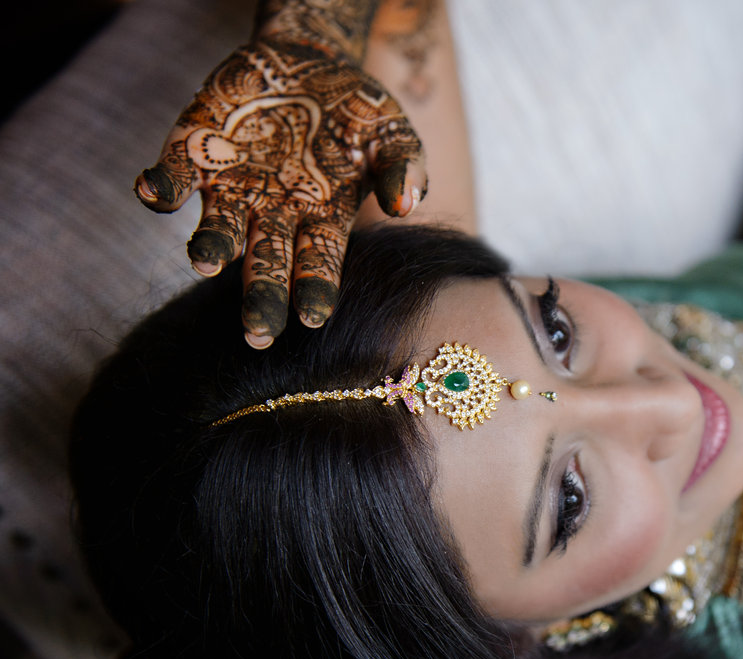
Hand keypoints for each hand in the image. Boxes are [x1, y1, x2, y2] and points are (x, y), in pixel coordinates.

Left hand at [136, 38, 426, 347]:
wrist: (306, 58)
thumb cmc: (356, 109)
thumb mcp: (391, 131)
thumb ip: (403, 166)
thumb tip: (404, 206)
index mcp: (324, 219)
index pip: (319, 264)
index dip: (314, 290)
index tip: (312, 318)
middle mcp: (275, 213)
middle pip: (267, 263)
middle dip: (261, 297)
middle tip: (257, 334)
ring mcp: (233, 185)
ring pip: (219, 230)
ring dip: (210, 248)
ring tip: (204, 263)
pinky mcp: (196, 151)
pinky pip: (173, 176)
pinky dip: (161, 188)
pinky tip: (155, 194)